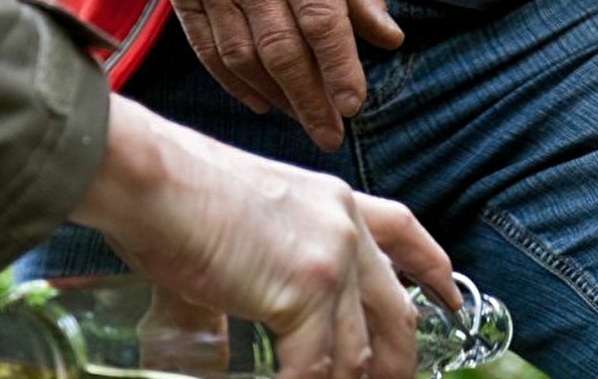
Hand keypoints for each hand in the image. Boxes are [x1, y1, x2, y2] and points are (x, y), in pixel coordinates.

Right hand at [72, 95, 457, 378]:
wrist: (139, 176)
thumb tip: (222, 352)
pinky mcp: (302, 295)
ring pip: (351, 363)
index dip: (433, 271)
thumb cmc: (162, 198)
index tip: (452, 303)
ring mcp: (331, 263)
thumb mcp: (230, 239)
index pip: (405, 233)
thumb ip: (241, 294)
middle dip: (394, 376)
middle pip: (394, 319)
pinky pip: (309, 376)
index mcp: (334, 204)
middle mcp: (346, 230)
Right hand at [172, 0, 403, 150]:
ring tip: (303, 120)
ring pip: (243, 57)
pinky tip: (261, 104)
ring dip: (275, 97)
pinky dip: (233, 83)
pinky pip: (207, 49)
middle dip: (308, 100)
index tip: (353, 106)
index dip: (338, 68)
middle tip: (330, 136)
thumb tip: (389, 38)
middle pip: (281, 51)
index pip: (322, 23)